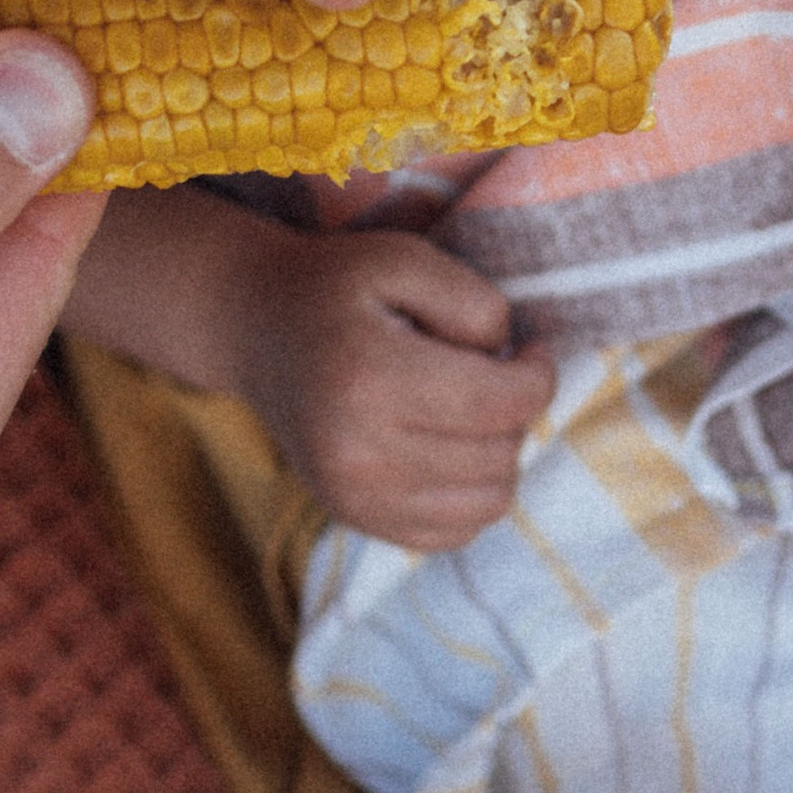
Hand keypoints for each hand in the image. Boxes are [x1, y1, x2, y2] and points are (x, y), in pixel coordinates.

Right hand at [65, 188, 552, 552]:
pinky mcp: (355, 519)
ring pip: (489, 502)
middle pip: (500, 452)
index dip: (539, 374)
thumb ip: (473, 302)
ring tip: (469, 413)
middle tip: (487, 375)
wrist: (253, 330)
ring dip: (498, 455)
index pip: (506, 403)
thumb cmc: (336, 289)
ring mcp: (353, 495)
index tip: (528, 351)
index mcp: (370, 378)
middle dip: (514, 412)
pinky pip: (456, 534)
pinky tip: (448, 450)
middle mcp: (356, 451)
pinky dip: (469, 495)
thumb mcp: (404, 259)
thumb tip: (515, 363)